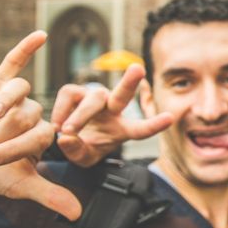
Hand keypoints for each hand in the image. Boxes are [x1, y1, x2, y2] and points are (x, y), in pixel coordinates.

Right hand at [0, 31, 81, 219]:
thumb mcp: (15, 185)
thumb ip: (48, 195)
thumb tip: (78, 215)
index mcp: (40, 137)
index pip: (41, 136)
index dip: (16, 149)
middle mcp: (31, 115)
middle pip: (28, 115)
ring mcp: (14, 98)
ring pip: (18, 93)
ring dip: (2, 102)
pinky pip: (15, 63)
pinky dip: (26, 49)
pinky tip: (41, 35)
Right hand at [50, 63, 172, 166]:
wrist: (65, 138)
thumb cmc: (83, 148)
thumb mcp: (83, 158)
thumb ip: (77, 152)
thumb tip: (66, 138)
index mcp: (123, 129)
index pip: (142, 128)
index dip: (154, 124)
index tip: (170, 117)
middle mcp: (113, 109)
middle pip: (123, 95)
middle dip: (130, 82)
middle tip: (138, 69)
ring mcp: (95, 98)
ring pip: (92, 99)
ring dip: (80, 116)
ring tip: (66, 131)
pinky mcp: (76, 91)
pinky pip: (69, 94)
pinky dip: (61, 110)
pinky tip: (57, 125)